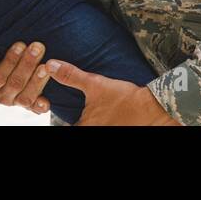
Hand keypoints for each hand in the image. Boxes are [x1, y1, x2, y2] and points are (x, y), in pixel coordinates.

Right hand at [0, 41, 54, 114]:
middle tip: (38, 46)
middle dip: (27, 64)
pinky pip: (33, 108)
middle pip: (14, 84)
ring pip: (25, 96)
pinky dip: (40, 106)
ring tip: (46, 65)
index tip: (20, 44)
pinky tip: (47, 101)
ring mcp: (13, 101)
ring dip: (37, 81)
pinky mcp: (26, 103)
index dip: (10, 62)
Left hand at [48, 60, 178, 124]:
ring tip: (90, 114)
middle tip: (76, 113)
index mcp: (85, 127)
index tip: (57, 111)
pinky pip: (100, 128)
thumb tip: (49, 65)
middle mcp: (94, 133)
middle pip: (77, 127)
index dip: (60, 122)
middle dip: (75, 120)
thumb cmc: (123, 98)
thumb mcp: (95, 84)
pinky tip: (103, 117)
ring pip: (88, 127)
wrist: (151, 109)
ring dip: (86, 121)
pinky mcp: (117, 132)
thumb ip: (70, 76)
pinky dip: (97, 123)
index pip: (63, 128)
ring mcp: (106, 134)